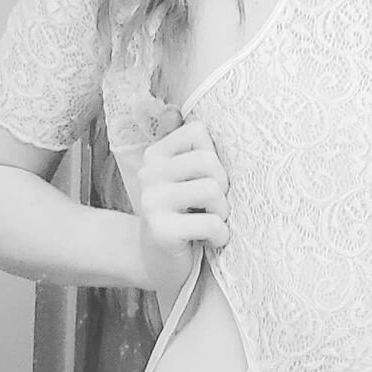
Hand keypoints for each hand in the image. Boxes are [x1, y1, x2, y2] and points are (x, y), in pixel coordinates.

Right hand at [136, 109, 230, 290]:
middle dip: (222, 187)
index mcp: (156, 155)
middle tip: (214, 205)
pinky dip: (220, 235)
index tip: (206, 179)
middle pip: (209, 161)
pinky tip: (211, 242)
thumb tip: (172, 108)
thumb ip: (181, 144)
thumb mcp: (181, 177)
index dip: (214, 157)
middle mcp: (149, 173)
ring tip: (211, 221)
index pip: (200, 132)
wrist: (156, 262)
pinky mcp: (161, 231)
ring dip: (222, 212)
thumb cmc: (180, 214)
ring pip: (212, 189)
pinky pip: (211, 223)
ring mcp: (152, 202)